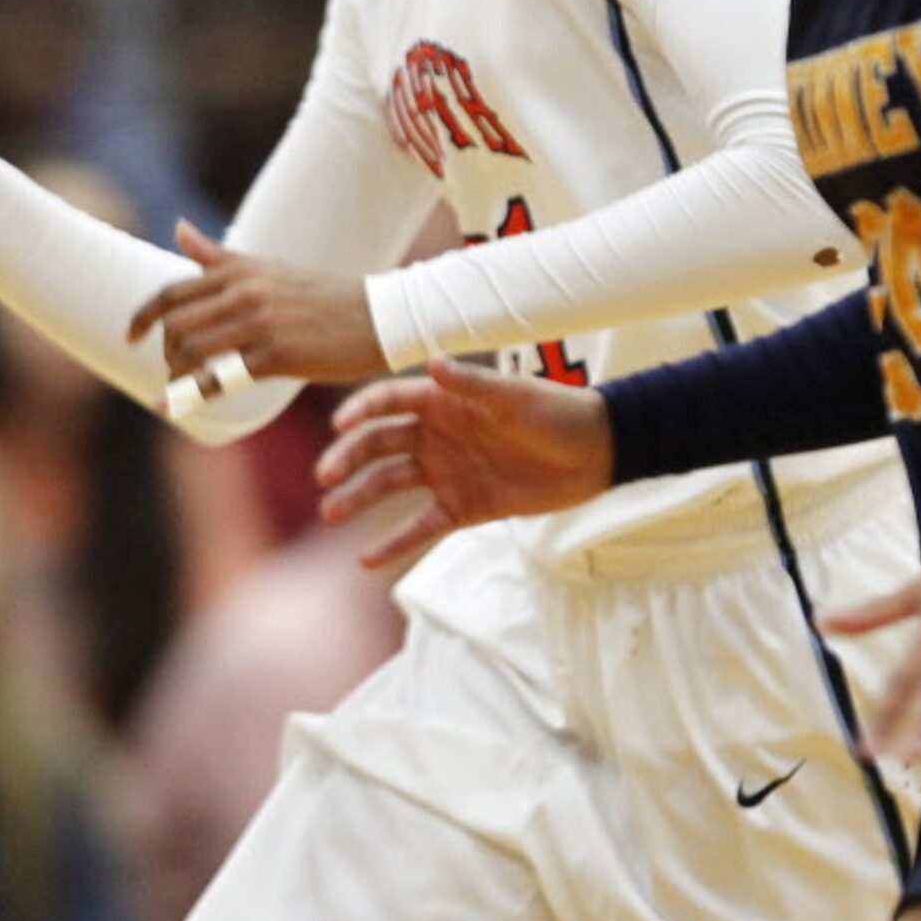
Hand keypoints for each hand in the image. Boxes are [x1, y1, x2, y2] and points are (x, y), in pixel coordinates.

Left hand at [126, 223, 385, 389]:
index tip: (130, 336)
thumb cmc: (323, 295)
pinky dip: (189, 395)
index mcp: (241, 270)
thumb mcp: (269, 268)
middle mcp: (245, 292)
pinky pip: (219, 379)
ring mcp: (260, 324)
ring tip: (181, 387)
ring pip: (191, 351)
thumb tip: (177, 229)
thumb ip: (218, 256)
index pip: (173, 291)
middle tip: (172, 368)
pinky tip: (171, 408)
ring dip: (176, 375)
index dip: (143, 315)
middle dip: (164, 351)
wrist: (377, 317)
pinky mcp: (276, 356)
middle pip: (176, 324)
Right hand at [314, 357, 613, 567]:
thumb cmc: (556, 413)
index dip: (362, 411)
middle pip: (379, 445)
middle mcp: (436, 435)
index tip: (339, 426)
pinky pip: (420, 526)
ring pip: (390, 485)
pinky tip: (365, 560)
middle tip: (324, 477)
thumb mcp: (514, 397)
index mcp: (444, 401)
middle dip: (348, 458)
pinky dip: (394, 542)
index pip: (389, 402)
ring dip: (359, 498)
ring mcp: (446, 472)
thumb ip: (471, 384)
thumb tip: (433, 361)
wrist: (596, 454)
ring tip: (330, 514)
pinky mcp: (462, 507)